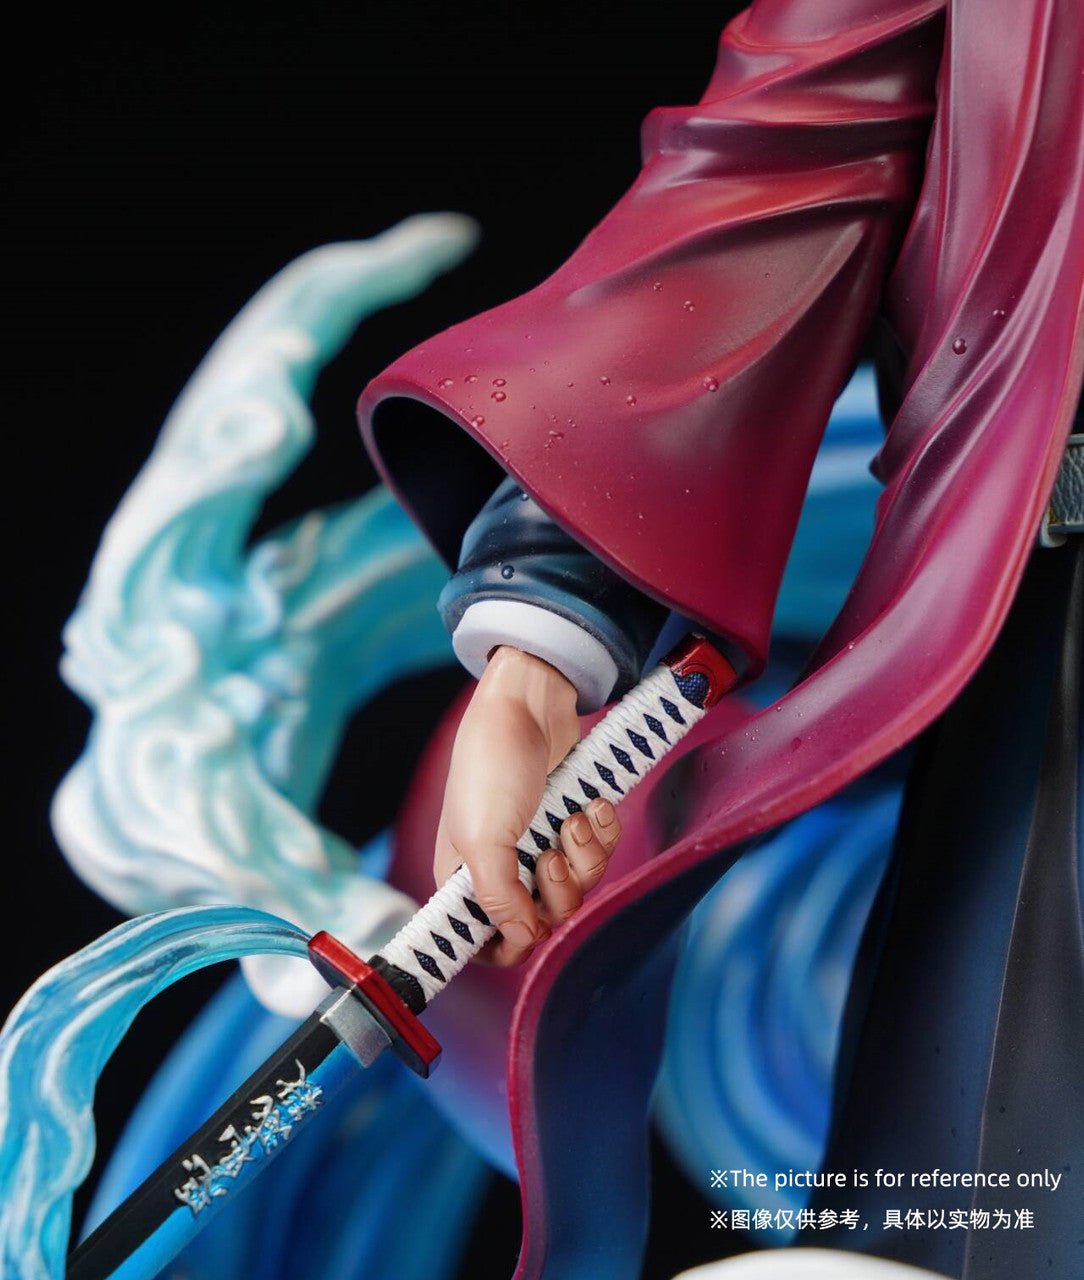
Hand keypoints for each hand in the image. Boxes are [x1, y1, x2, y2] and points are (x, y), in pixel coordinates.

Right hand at [434, 645, 621, 964]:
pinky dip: (602, 831)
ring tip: (574, 818)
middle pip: (545, 919)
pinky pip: (600, 851)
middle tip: (551, 853)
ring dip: (584, 855)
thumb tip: (523, 941)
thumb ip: (498, 899)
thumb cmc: (491, 766)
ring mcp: (539, 844)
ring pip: (578, 887)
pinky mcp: (570, 822)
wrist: (530, 701)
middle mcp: (503, 867)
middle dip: (559, 891)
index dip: (511, 944)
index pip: (487, 941)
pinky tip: (593, 805)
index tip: (530, 926)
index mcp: (466, 878)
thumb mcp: (482, 838)